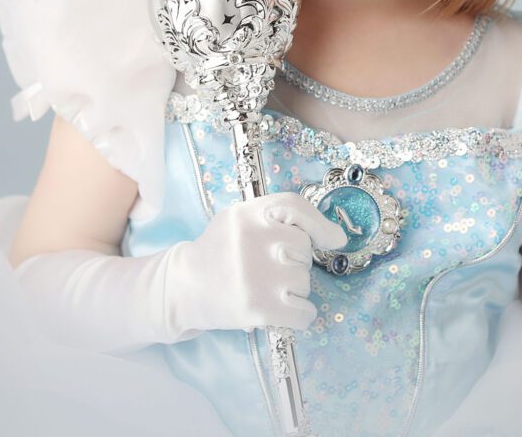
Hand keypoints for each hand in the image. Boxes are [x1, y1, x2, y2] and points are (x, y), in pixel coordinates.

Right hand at [163, 191, 348, 335]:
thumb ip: (280, 216)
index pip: (294, 207)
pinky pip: (304, 313)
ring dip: (294, 289)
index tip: (333, 239)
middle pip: (303, 248)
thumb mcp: (241, 218)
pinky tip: (283, 311)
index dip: (318, 223)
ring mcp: (256, 275)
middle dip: (295, 260)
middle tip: (270, 268)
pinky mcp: (258, 308)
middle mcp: (253, 240)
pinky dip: (300, 315)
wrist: (183, 288)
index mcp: (248, 214)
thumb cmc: (220, 250)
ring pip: (304, 281)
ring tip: (267, 288)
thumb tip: (338, 237)